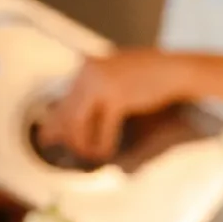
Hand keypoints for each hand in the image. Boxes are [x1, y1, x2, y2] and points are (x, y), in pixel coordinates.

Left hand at [33, 49, 194, 166]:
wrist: (175, 69)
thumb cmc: (149, 74)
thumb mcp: (116, 74)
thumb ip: (95, 88)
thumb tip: (74, 113)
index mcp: (87, 66)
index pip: (63, 98)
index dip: (53, 121)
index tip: (47, 138)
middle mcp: (89, 72)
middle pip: (66, 112)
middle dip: (64, 136)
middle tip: (67, 152)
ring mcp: (101, 84)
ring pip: (78, 123)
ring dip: (82, 144)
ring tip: (90, 155)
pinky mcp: (117, 98)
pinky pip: (103, 130)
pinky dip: (102, 145)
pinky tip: (104, 154)